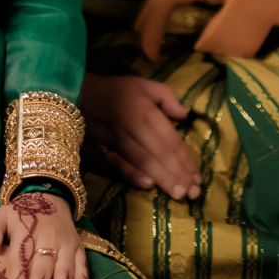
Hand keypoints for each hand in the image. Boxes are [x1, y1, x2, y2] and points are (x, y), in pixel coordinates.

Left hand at [0, 202, 115, 278]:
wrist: (50, 197)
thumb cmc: (22, 213)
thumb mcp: (2, 214)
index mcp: (26, 234)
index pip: (20, 263)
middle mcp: (48, 240)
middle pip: (42, 273)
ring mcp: (66, 245)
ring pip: (64, 273)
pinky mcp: (79, 248)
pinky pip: (82, 266)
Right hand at [81, 72, 201, 200]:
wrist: (79, 93)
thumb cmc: (117, 90)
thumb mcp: (145, 84)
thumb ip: (167, 96)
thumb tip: (184, 115)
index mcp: (145, 110)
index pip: (170, 139)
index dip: (185, 159)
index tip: (198, 177)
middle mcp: (132, 126)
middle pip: (159, 153)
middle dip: (178, 174)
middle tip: (193, 194)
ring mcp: (116, 139)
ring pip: (143, 161)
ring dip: (162, 179)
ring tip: (178, 195)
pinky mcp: (101, 148)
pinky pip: (117, 164)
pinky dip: (132, 174)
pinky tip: (147, 186)